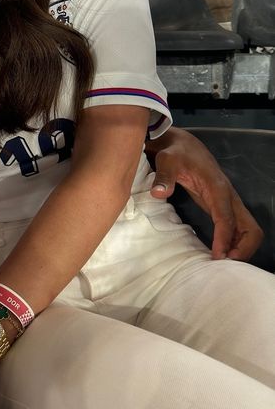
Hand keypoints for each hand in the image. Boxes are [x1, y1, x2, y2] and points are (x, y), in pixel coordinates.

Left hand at [148, 135, 262, 260]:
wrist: (182, 144)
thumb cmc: (175, 153)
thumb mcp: (167, 161)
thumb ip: (164, 177)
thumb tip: (159, 193)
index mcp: (217, 187)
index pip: (227, 218)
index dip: (225, 238)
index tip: (218, 256)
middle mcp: (228, 197)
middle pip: (250, 227)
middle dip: (243, 248)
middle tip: (224, 263)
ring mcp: (228, 202)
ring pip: (247, 229)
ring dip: (241, 247)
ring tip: (223, 263)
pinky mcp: (222, 206)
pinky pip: (237, 228)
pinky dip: (235, 242)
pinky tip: (221, 253)